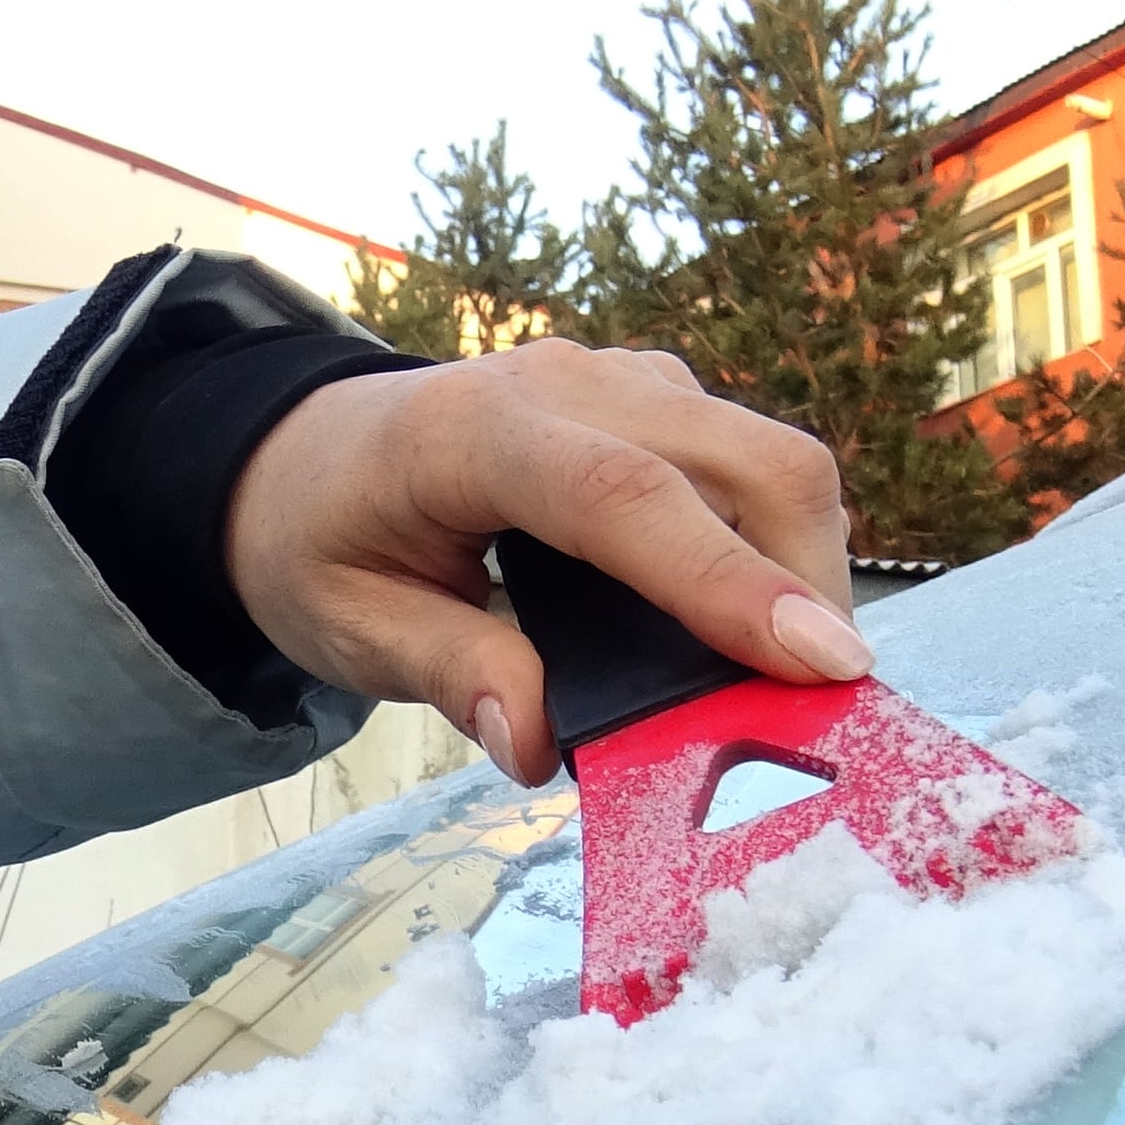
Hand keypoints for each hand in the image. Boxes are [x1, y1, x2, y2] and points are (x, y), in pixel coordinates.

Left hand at [223, 340, 865, 784]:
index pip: (624, 495)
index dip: (727, 579)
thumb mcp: (347, 623)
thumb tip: (540, 743)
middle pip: (743, 458)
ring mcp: (622, 382)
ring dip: (803, 569)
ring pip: (769, 457)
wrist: (303, 452)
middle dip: (807, 584)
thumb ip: (446, 673)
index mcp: (472, 432)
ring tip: (790, 683)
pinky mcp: (656, 401)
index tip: (822, 665)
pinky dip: (776, 547)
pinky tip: (753, 631)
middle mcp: (567, 385)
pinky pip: (749, 464)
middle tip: (821, 711)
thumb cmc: (323, 537)